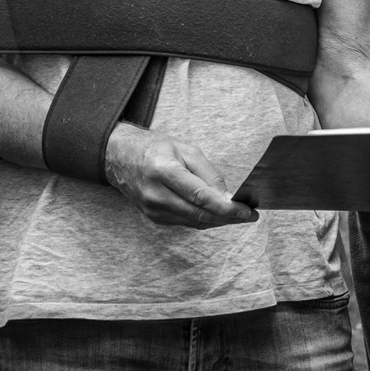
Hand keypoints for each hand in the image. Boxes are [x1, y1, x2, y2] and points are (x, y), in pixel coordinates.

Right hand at [103, 123, 258, 228]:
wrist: (120, 157)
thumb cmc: (155, 148)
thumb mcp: (185, 149)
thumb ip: (208, 173)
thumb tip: (227, 197)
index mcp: (163, 171)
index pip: (200, 197)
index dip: (226, 208)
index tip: (247, 211)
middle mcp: (156, 194)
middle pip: (199, 215)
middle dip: (228, 217)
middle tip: (249, 215)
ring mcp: (153, 209)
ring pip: (194, 222)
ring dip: (219, 220)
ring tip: (237, 214)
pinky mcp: (154, 218)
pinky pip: (185, 222)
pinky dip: (204, 220)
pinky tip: (217, 214)